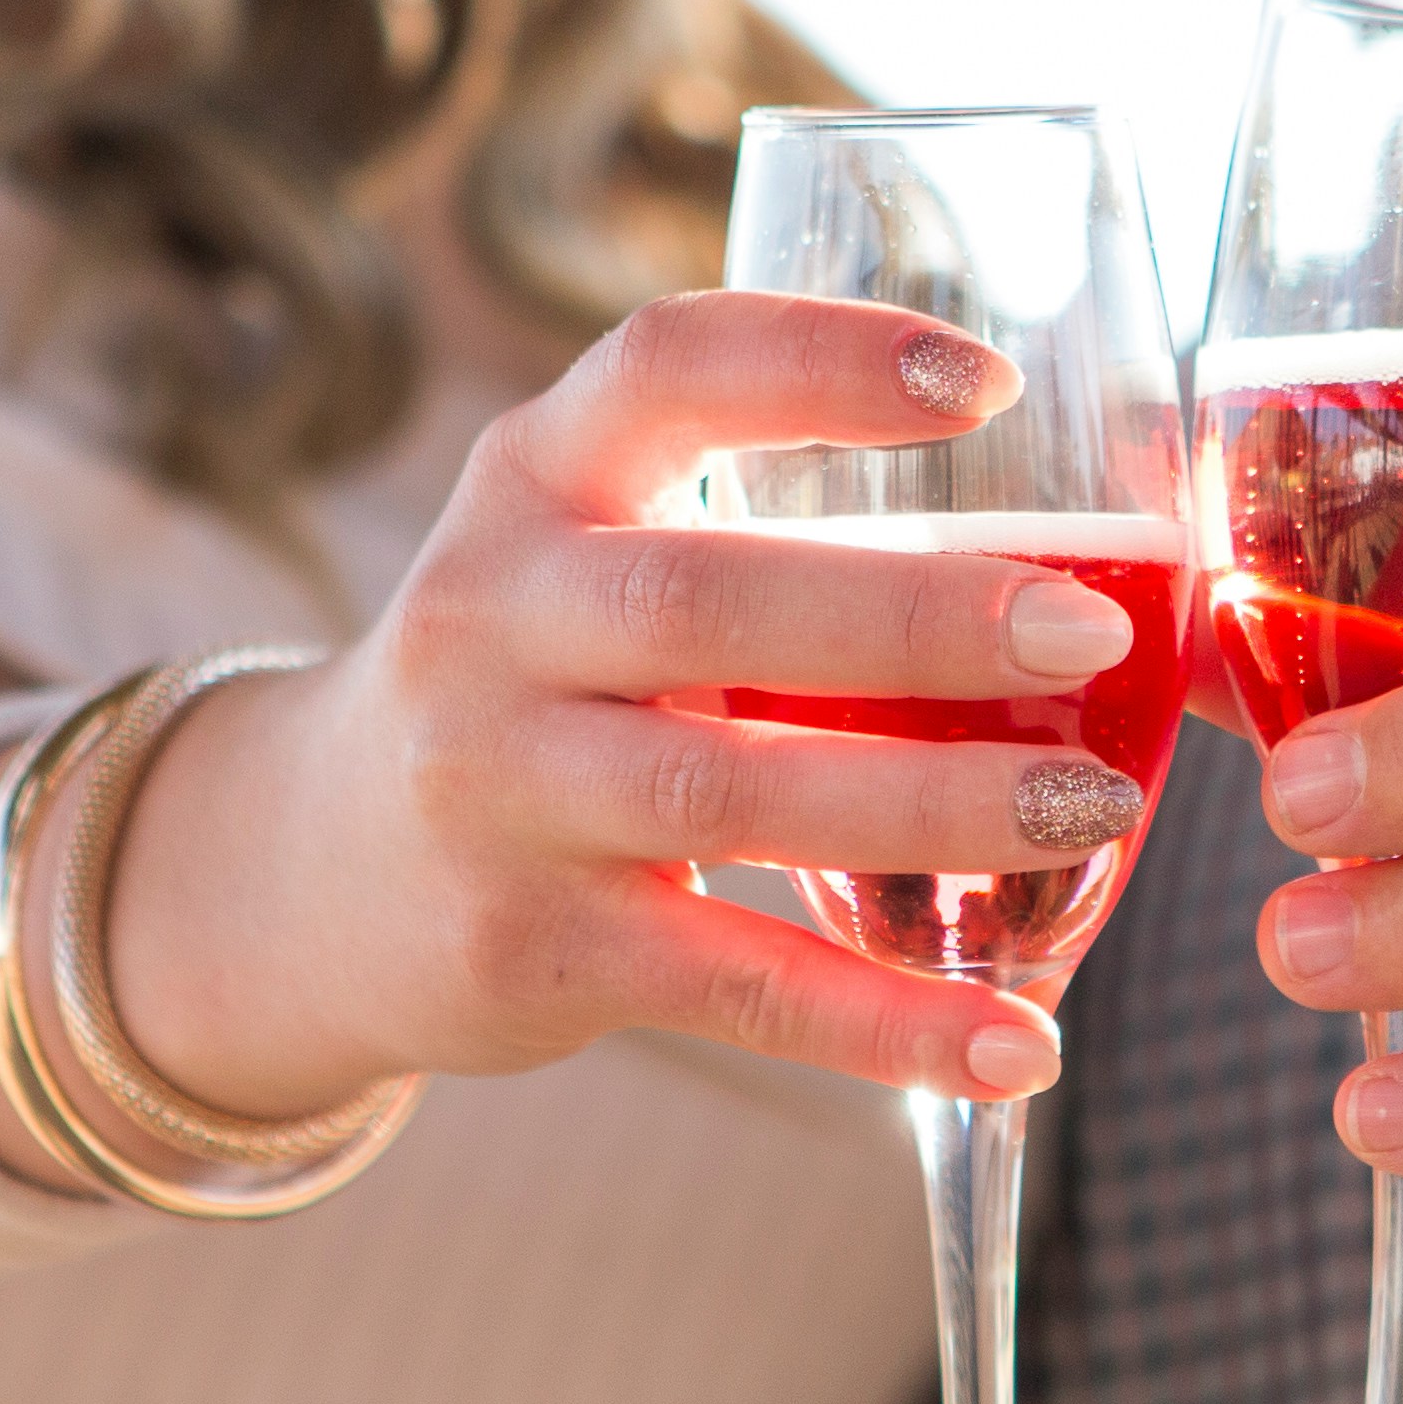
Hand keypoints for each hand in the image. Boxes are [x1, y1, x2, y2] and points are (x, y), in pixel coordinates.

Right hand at [100, 293, 1151, 1110]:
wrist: (309, 874)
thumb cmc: (534, 684)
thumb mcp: (583, 556)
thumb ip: (756, 532)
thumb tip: (1072, 560)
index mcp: (533, 481)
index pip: (662, 366)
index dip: (818, 359)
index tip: (981, 378)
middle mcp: (490, 618)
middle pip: (704, 597)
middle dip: (913, 614)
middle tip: (1090, 627)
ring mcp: (494, 790)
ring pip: (725, 790)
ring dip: (930, 803)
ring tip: (1094, 806)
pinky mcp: (528, 949)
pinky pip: (734, 986)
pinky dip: (884, 1023)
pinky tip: (1016, 1043)